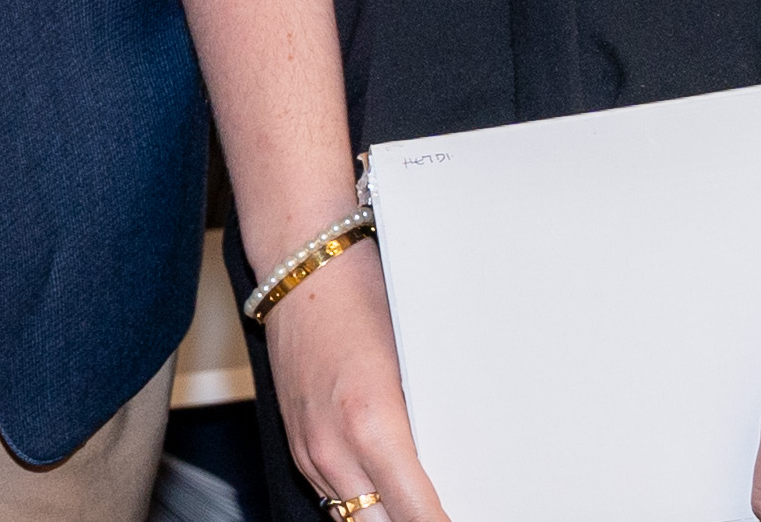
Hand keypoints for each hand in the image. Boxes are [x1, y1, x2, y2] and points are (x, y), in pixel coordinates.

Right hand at [261, 249, 455, 521]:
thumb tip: (461, 464)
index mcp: (372, 425)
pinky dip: (362, 505)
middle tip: (448, 514)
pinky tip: (387, 496)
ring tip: (421, 508)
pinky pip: (334, 498)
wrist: (301, 264)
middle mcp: (334, 448)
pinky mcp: (298, 445)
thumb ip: (433, 422)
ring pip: (353, 521)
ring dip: (387, 519)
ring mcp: (310, 451)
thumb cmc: (360, 294)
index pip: (418, 516)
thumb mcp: (414, 359)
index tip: (462, 520)